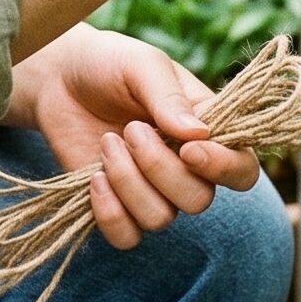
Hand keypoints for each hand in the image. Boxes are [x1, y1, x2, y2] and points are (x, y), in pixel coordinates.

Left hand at [0, 24, 262, 250]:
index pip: (241, 169)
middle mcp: (185, 167)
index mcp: (205, 129)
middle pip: (199, 199)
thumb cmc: (110, 64)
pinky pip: (127, 237)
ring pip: (160, 219)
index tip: (188, 150)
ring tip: (108, 142)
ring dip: (128, 182)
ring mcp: (151, 191)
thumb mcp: (141, 65)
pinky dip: (110, 212)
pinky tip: (94, 178)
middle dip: (160, 168)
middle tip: (131, 129)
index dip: (223, 168)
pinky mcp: (117, 208)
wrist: (59, 78)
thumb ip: (169, 96)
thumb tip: (199, 136)